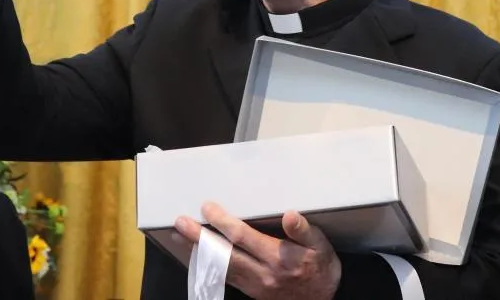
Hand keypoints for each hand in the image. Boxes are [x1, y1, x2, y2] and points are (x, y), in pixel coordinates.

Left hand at [175, 202, 341, 299]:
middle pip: (224, 253)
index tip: (208, 207)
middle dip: (199, 238)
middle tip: (180, 222)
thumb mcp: (321, 246)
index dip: (222, 222)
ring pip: (220, 267)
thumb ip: (304, 230)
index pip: (243, 237)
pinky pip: (224, 277)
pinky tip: (195, 256)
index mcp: (278, 257)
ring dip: (197, 252)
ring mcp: (254, 285)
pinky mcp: (250, 291)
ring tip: (178, 237)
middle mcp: (261, 272)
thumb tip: (290, 215)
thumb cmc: (321, 268)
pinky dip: (207, 266)